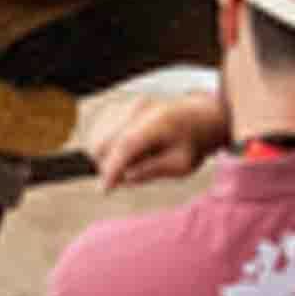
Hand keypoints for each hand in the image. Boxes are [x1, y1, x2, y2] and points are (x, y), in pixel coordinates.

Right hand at [91, 90, 228, 188]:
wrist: (196, 118)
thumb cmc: (190, 144)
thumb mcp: (181, 165)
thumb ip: (153, 170)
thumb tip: (125, 177)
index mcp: (160, 123)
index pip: (126, 145)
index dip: (112, 169)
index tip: (105, 190)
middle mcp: (139, 109)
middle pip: (105, 141)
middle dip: (108, 166)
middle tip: (126, 177)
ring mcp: (127, 105)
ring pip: (98, 136)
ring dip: (106, 156)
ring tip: (133, 161)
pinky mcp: (119, 107)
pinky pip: (99, 130)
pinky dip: (105, 146)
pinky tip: (125, 151)